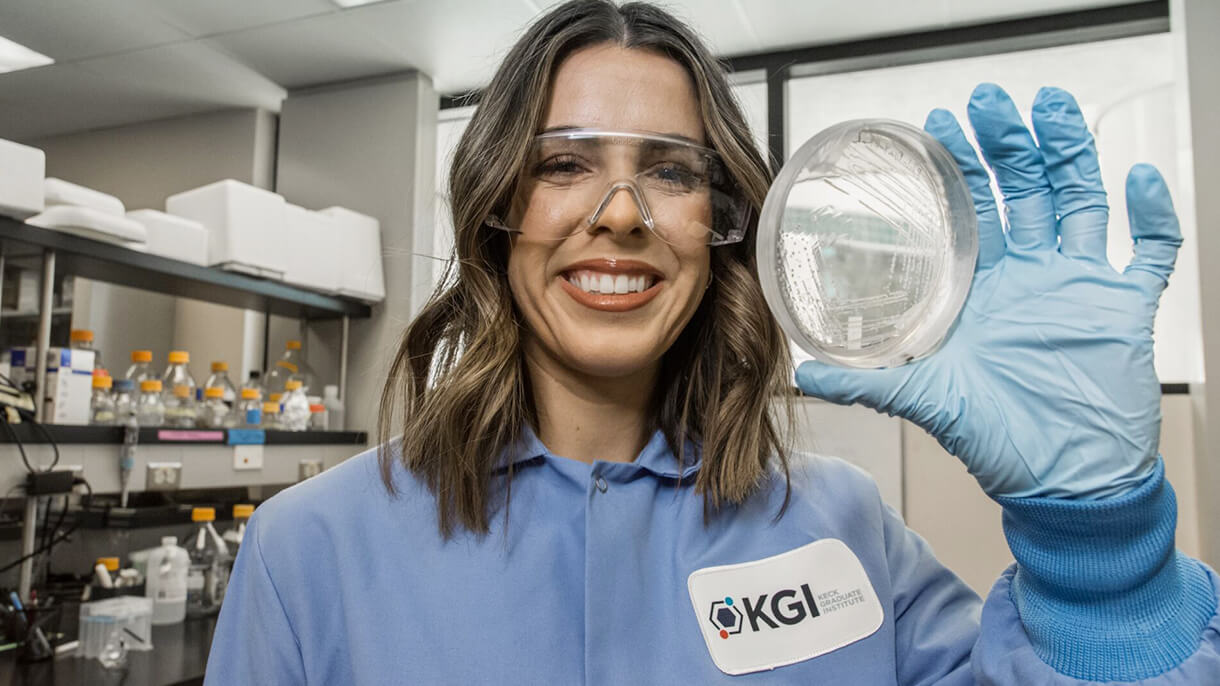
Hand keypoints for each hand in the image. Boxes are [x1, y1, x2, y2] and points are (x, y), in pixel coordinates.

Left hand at [794, 83, 1182, 499]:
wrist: (1061, 481)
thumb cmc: (995, 440)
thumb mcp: (924, 401)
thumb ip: (866, 383)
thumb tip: (801, 376)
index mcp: (981, 291)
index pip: (970, 213)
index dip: (959, 170)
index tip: (938, 128)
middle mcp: (1029, 279)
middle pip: (1023, 194)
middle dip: (1008, 146)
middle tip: (989, 102)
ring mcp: (1078, 288)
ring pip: (1079, 204)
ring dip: (1071, 157)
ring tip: (1054, 109)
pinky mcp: (1123, 309)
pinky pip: (1146, 251)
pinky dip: (1148, 215)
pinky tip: (1137, 178)